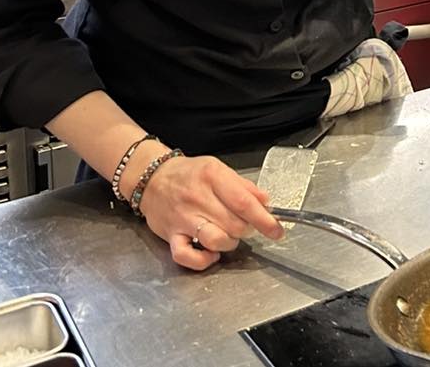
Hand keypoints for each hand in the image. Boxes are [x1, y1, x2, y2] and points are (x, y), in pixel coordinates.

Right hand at [137, 151, 283, 270]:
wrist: (152, 178)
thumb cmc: (190, 174)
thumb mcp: (219, 169)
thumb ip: (243, 186)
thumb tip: (266, 202)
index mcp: (213, 176)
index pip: (244, 203)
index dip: (264, 220)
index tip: (277, 231)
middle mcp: (198, 198)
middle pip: (234, 224)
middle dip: (248, 230)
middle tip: (248, 226)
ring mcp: (183, 219)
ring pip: (215, 240)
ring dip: (230, 243)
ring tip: (230, 236)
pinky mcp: (171, 236)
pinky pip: (186, 256)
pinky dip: (202, 260)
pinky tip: (211, 254)